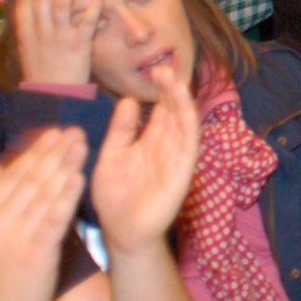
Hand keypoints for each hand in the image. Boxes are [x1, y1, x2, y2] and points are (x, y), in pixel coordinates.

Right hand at [0, 126, 87, 300]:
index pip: (12, 176)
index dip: (35, 153)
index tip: (54, 132)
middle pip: (29, 180)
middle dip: (54, 153)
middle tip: (75, 130)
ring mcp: (14, 236)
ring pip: (43, 194)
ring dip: (64, 166)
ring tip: (82, 145)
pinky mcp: (34, 253)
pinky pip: (53, 219)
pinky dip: (66, 196)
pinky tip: (78, 178)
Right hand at [12, 0, 99, 85]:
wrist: (52, 98)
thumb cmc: (44, 75)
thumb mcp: (31, 51)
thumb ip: (33, 32)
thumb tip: (36, 14)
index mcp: (26, 35)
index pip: (22, 5)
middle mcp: (40, 34)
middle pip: (40, 0)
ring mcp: (59, 38)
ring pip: (59, 7)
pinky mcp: (78, 46)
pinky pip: (85, 23)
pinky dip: (92, 9)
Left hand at [92, 64, 198, 256]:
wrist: (122, 232)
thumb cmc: (115, 197)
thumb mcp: (111, 156)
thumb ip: (120, 130)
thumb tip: (127, 99)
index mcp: (149, 140)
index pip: (159, 109)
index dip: (159, 90)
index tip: (154, 70)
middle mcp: (166, 145)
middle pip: (173, 111)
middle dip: (171, 90)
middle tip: (165, 68)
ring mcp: (176, 157)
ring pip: (184, 122)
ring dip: (182, 102)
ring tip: (176, 80)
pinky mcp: (182, 171)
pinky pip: (189, 144)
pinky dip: (189, 125)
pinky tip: (186, 108)